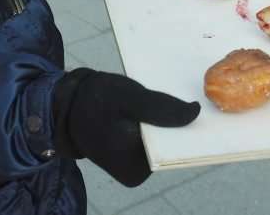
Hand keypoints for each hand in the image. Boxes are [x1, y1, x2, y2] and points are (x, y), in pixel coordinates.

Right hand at [51, 69, 199, 186]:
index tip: (200, 106)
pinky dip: (161, 119)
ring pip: (166, 137)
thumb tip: (195, 114)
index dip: (189, 127)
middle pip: (172, 144)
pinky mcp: (136, 151)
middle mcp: (138, 173)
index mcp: (136, 169)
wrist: (69, 104)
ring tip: (171, 97)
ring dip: (171, 118)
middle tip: (187, 96)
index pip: (175, 149)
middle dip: (180, 121)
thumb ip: (161, 108)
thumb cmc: (95, 100)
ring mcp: (137, 163)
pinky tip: (160, 103)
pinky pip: (158, 134)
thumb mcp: (129, 99)